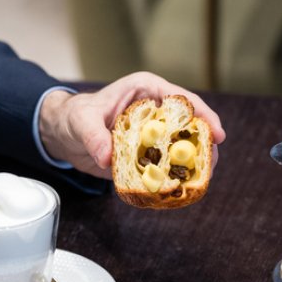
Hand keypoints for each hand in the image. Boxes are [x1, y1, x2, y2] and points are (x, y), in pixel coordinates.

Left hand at [38, 72, 226, 177]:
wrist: (64, 134)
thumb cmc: (75, 116)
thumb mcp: (82, 122)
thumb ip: (94, 136)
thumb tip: (106, 157)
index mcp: (147, 91)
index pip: (182, 100)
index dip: (203, 115)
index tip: (217, 134)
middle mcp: (156, 112)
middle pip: (191, 126)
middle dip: (204, 146)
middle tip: (211, 166)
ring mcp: (155, 134)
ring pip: (182, 148)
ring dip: (192, 165)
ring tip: (199, 182)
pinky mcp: (149, 155)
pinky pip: (167, 166)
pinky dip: (174, 178)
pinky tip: (179, 190)